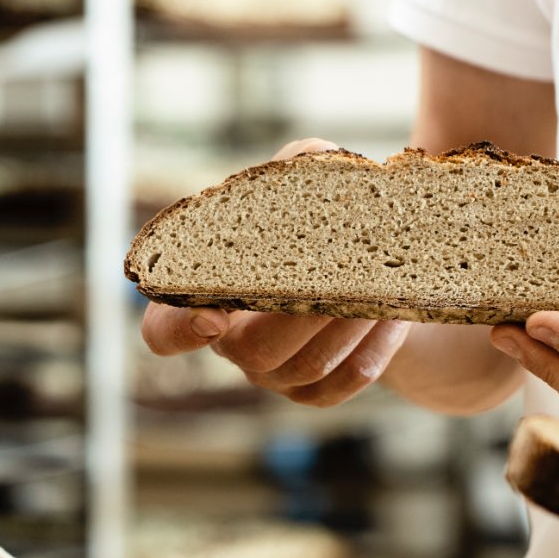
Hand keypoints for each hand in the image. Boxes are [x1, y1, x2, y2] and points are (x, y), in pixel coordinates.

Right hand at [139, 138, 411, 407]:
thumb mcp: (305, 182)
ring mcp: (272, 375)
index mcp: (207, 296)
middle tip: (344, 279)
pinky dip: (372, 347)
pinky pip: (342, 381)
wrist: (371, 266)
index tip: (213, 317)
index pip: (164, 332)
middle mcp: (232, 343)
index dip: (180, 331)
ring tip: (381, 287)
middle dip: (301, 316)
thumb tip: (318, 166)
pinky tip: (394, 312)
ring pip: (306, 367)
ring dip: (347, 325)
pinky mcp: (314, 392)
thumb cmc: (319, 218)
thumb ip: (297, 169)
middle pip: (252, 351)